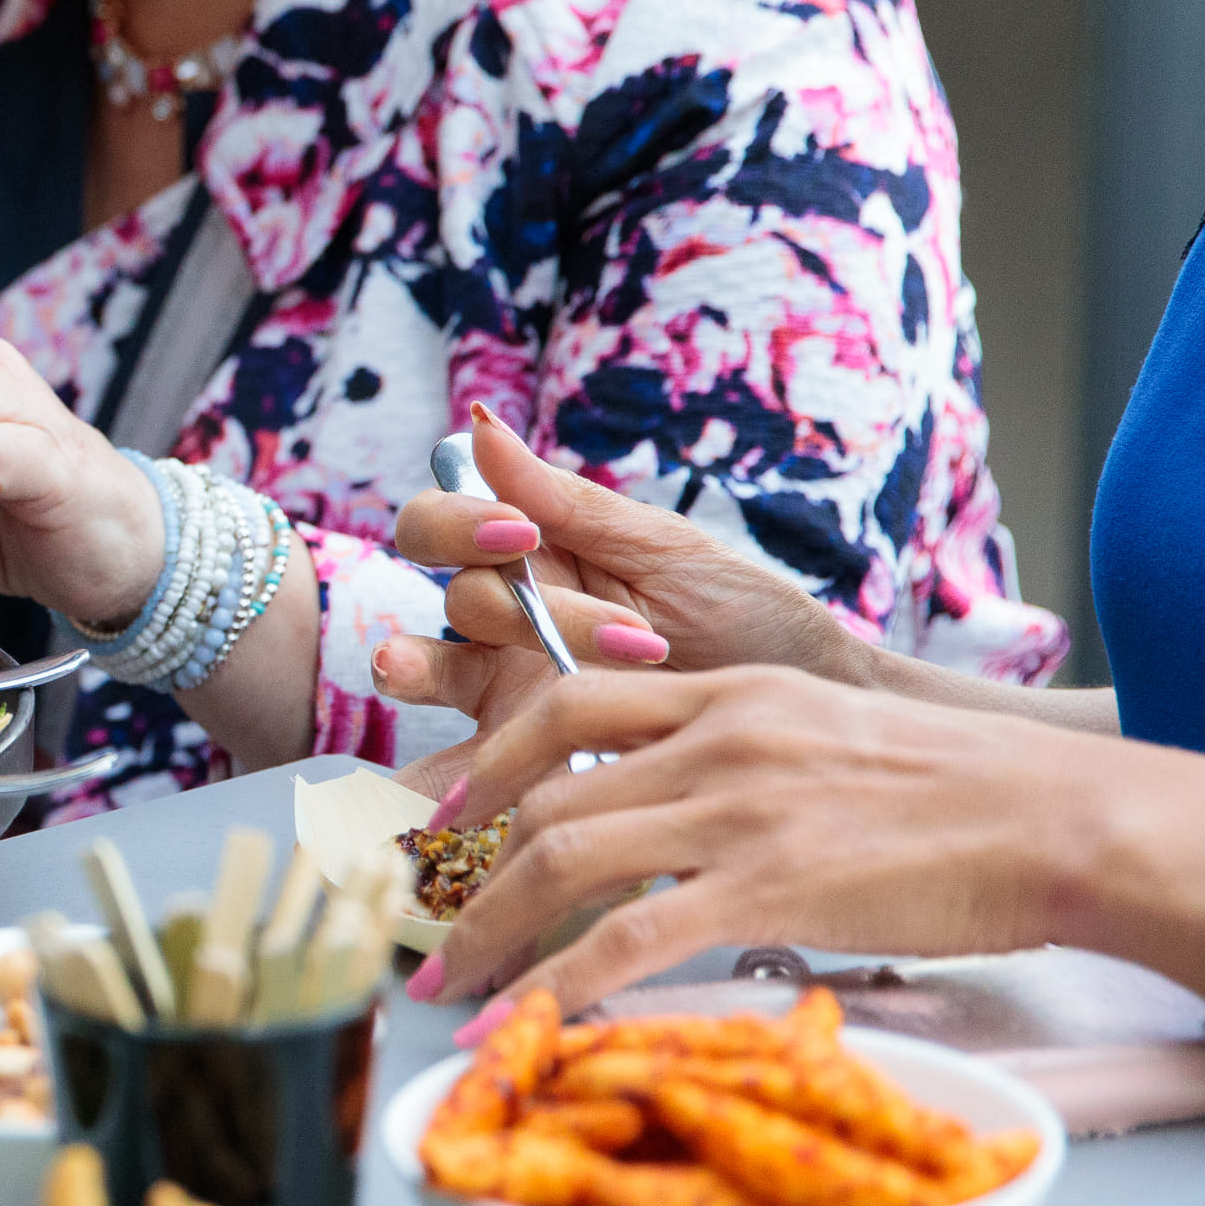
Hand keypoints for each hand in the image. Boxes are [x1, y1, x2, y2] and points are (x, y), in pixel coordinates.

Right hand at [374, 405, 873, 744]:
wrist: (803, 705)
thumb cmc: (743, 615)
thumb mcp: (665, 550)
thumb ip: (567, 503)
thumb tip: (480, 426)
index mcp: (536, 551)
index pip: (444, 520)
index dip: (458, 522)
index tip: (518, 533)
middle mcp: (511, 615)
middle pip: (448, 592)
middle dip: (488, 597)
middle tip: (539, 620)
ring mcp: (512, 686)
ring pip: (431, 669)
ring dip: (418, 667)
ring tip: (401, 670)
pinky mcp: (526, 752)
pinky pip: (460, 761)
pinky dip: (430, 770)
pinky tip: (425, 779)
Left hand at [425, 667, 1153, 1006]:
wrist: (1068, 821)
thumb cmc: (971, 799)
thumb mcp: (835, 739)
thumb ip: (749, 761)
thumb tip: (693, 822)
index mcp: (731, 694)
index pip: (567, 702)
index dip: (487, 760)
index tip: (445, 816)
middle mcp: (719, 737)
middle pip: (542, 790)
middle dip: (461, 863)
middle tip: (415, 917)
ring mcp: (740, 808)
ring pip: (561, 858)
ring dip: (485, 929)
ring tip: (444, 987)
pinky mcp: (771, 884)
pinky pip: (630, 937)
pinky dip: (561, 983)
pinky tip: (525, 1024)